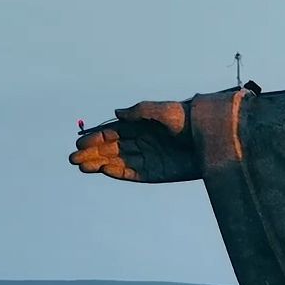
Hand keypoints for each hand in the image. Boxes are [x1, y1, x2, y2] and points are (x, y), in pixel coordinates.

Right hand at [69, 100, 199, 182]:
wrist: (211, 139)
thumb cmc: (189, 120)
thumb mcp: (165, 111)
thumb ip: (141, 111)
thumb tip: (117, 113)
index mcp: (141, 126)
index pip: (112, 133)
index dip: (96, 138)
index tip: (80, 144)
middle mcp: (141, 142)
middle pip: (110, 149)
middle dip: (91, 153)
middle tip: (73, 159)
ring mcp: (147, 158)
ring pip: (117, 161)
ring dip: (98, 164)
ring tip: (81, 166)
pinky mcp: (155, 173)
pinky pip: (131, 173)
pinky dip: (117, 172)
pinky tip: (103, 170)